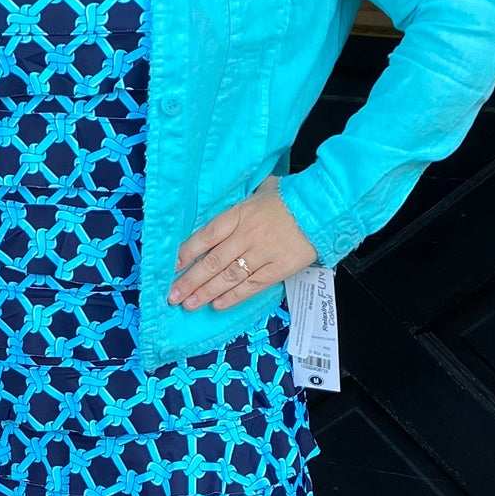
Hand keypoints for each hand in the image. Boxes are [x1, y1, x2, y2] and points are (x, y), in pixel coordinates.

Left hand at [168, 176, 316, 312]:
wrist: (322, 208)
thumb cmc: (290, 197)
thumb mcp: (260, 191)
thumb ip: (240, 206)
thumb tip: (225, 213)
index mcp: (239, 214)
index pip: (206, 236)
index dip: (187, 253)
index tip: (172, 267)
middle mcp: (246, 236)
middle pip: (212, 262)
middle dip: (190, 281)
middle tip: (173, 295)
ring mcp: (262, 254)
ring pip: (228, 277)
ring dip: (206, 293)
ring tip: (189, 304)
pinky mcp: (278, 268)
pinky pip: (251, 286)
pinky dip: (233, 296)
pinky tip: (218, 304)